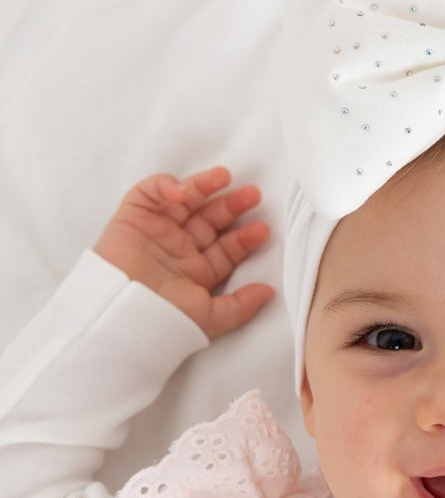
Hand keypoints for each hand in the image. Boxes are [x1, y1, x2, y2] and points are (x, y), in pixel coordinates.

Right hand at [94, 166, 274, 338]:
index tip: (262, 230)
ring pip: (185, 201)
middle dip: (232, 206)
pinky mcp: (134, 216)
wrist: (122, 314)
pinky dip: (165, 186)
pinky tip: (183, 192)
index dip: (244, 238)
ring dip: (205, 186)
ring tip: (225, 177)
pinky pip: (150, 192)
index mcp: (197, 272)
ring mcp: (158, 231)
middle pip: (210, 220)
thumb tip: (270, 292)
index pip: (226, 249)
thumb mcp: (211, 317)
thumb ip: (241, 305)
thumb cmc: (164, 320)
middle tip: (253, 196)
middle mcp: (179, 249)